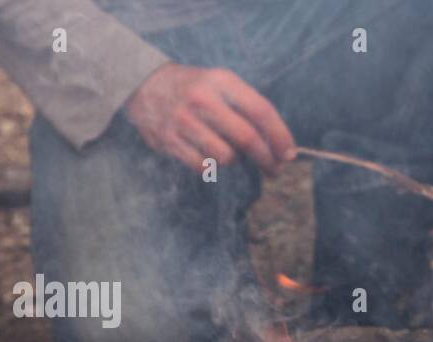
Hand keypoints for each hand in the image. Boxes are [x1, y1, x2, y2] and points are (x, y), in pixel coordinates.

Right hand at [126, 63, 296, 174]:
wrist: (142, 83)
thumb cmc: (195, 89)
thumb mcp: (221, 84)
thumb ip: (249, 109)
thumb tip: (281, 147)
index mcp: (221, 81)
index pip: (261, 111)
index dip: (280, 136)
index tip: (289, 154)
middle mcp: (203, 98)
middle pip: (247, 139)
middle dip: (267, 159)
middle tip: (274, 169)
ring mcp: (183, 120)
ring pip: (226, 156)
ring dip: (234, 161)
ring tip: (229, 152)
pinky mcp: (168, 139)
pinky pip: (203, 167)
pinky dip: (211, 166)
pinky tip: (208, 155)